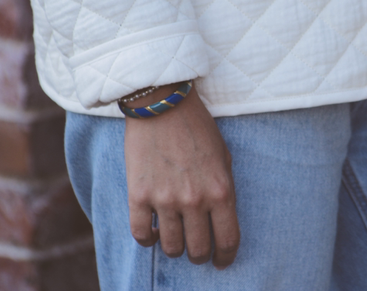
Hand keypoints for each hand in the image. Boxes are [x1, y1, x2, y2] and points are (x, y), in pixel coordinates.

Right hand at [123, 84, 239, 268]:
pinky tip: (153, 233)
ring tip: (174, 241)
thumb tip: (221, 219)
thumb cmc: (198, 128)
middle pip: (198, 250)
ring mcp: (165, 200)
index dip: (225, 258)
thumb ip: (224, 190)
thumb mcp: (224, 157)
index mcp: (221, 191)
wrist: (163, 104)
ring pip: (171, 247)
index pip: (227, 241)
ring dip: (175, 249)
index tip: (221, 262)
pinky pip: (141, 234)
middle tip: (197, 251)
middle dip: (200, 255)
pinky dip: (148, 240)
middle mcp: (195, 200)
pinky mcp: (139, 195)